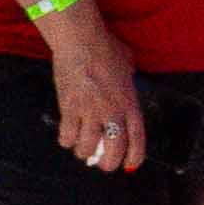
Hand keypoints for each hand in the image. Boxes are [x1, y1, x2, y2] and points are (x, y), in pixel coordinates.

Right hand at [44, 10, 146, 166]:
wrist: (81, 39)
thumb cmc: (106, 47)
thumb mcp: (128, 65)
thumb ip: (129, 80)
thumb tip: (127, 83)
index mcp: (129, 102)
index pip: (136, 139)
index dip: (134, 156)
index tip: (130, 165)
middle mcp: (112, 111)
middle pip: (112, 150)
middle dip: (107, 163)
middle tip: (101, 163)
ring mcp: (90, 111)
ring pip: (86, 147)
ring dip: (84, 152)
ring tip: (82, 149)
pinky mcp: (69, 108)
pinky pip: (66, 136)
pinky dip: (66, 140)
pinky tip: (67, 136)